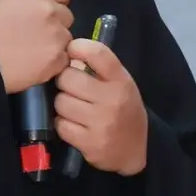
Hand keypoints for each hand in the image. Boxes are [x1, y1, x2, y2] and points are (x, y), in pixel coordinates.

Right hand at [0, 0, 73, 94]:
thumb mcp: (4, 0)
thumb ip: (28, 0)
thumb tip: (37, 7)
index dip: (56, 1)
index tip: (48, 10)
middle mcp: (51, 11)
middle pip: (67, 16)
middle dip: (55, 24)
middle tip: (36, 35)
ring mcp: (57, 36)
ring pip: (66, 39)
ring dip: (55, 44)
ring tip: (33, 53)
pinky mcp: (57, 59)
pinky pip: (63, 59)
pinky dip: (53, 63)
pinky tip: (35, 65)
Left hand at [54, 38, 147, 175]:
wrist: (135, 148)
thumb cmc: (122, 109)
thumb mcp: (119, 83)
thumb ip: (97, 68)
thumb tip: (66, 55)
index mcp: (121, 80)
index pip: (96, 53)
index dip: (77, 47)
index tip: (71, 51)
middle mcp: (112, 99)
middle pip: (68, 78)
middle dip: (64, 81)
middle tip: (70, 87)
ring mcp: (101, 123)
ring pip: (61, 102)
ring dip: (62, 104)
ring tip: (73, 107)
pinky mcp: (90, 143)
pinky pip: (61, 125)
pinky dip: (63, 124)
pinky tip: (73, 124)